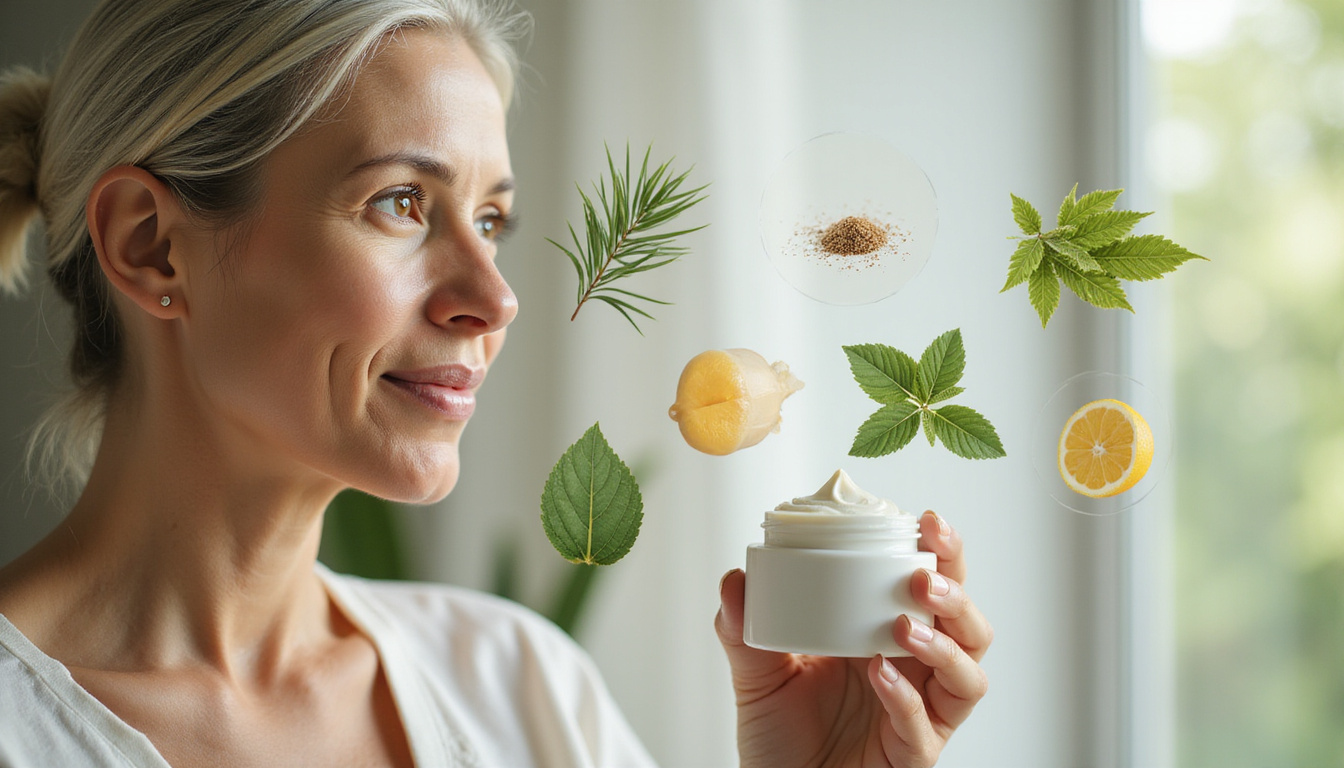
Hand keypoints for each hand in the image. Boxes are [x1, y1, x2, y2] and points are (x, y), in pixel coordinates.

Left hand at [714, 511, 991, 767]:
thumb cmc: (781, 738)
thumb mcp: (755, 673)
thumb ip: (742, 629)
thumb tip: (734, 579)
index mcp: (889, 637)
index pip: (936, 587)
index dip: (944, 553)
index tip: (928, 521)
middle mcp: (917, 673)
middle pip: (969, 626)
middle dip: (957, 593)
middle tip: (922, 576)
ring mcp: (921, 715)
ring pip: (968, 675)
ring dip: (943, 644)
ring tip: (903, 624)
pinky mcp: (912, 755)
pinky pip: (924, 726)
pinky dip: (904, 697)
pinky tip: (880, 674)